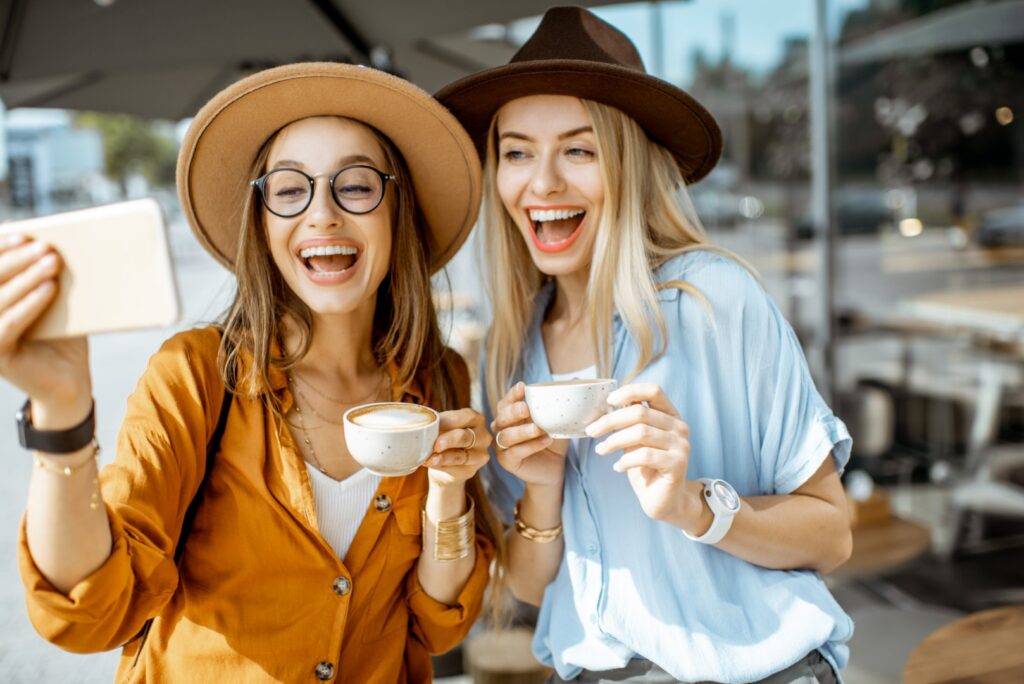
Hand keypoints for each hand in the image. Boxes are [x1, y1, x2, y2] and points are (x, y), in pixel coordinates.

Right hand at [0, 236, 90, 422]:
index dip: (1, 248)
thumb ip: (48, 277)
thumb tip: (54, 243)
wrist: (70, 380)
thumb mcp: (56, 301)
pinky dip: (29, 304)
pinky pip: (9, 325)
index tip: (24, 234)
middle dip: (18, 259)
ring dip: (26, 278)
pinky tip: (50, 290)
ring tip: (53, 263)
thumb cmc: (65, 334)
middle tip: (46, 246)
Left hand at [425, 408, 491, 486]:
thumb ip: (438, 426)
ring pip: (461, 456)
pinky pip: (455, 469)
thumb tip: (424, 424)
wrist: (446, 466)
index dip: (448, 420)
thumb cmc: (445, 440)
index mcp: (475, 419)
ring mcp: (479, 455)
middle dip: (449, 440)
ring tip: (429, 458)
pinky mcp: (471, 470)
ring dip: (443, 457)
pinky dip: (441, 466)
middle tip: (436, 444)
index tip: (431, 423)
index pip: (465, 417)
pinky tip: (431, 463)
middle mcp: (482, 436)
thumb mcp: (444, 428)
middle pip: (465, 436)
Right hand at [491, 382, 567, 487]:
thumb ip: (562, 402)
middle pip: (502, 417)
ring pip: (506, 436)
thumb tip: (574, 379)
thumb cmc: (551, 440)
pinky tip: (546, 441)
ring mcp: (501, 446)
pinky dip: (530, 446)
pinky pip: (515, 452)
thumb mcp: (558, 420)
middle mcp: (502, 428)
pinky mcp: (506, 461)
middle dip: (513, 411)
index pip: (507, 401)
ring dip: (522, 431)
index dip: (512, 394)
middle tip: (526, 408)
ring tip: (538, 428)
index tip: (523, 387)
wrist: (553, 468)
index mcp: (511, 415)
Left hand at [586, 383, 699, 526]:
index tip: (608, 400)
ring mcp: (681, 445)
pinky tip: (617, 467)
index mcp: (670, 415)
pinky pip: (645, 455)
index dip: (630, 391)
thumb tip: (608, 403)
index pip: (654, 391)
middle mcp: (679, 427)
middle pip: (640, 412)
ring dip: (614, 441)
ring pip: (640, 432)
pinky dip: (625, 460)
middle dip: (610, 420)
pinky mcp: (678, 463)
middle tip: (591, 431)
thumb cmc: (646, 467)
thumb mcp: (634, 440)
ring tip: (601, 450)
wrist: (663, 500)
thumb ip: (629, 421)